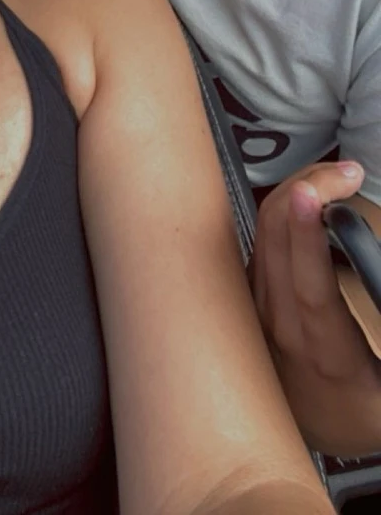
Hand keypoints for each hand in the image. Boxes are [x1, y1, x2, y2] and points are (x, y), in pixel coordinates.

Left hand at [252, 161, 380, 456]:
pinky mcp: (248, 298)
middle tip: (349, 173)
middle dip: (310, 189)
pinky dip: (283, 209)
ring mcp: (257, 310)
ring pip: (263, 233)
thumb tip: (378, 274)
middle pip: (278, 241)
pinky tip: (308, 197)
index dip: (308, 236)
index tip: (314, 196)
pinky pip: (258, 241)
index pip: (310, 287)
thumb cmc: (355, 409)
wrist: (297, 443)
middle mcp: (280, 328)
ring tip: (336, 177)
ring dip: (296, 193)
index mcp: (324, 354)